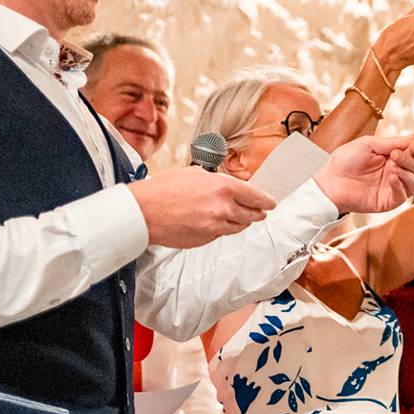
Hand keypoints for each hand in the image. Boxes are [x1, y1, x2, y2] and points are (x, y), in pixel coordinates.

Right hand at [129, 167, 275, 247]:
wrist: (143, 212)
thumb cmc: (163, 190)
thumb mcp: (195, 174)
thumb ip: (218, 181)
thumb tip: (232, 186)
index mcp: (223, 188)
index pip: (257, 197)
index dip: (267, 201)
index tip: (271, 202)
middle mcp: (223, 209)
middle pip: (253, 215)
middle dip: (258, 212)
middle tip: (261, 211)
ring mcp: (215, 227)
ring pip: (239, 227)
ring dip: (242, 221)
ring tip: (238, 216)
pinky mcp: (206, 239)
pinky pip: (222, 234)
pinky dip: (223, 228)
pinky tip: (215, 221)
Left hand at [314, 135, 413, 213]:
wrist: (330, 181)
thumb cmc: (345, 161)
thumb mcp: (369, 144)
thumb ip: (393, 142)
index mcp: (392, 157)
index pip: (413, 153)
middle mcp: (395, 172)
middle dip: (410, 160)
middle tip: (395, 156)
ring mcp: (393, 187)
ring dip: (408, 174)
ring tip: (392, 168)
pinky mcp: (388, 201)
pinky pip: (404, 195)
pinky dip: (400, 185)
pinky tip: (390, 178)